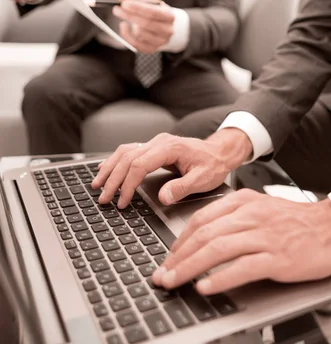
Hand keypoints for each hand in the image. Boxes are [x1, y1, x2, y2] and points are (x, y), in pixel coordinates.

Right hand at [92, 129, 252, 207]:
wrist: (220, 152)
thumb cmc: (213, 165)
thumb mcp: (203, 179)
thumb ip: (183, 187)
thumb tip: (163, 197)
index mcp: (170, 148)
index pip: (140, 165)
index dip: (128, 184)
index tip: (123, 201)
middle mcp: (159, 142)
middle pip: (128, 158)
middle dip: (113, 179)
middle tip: (103, 198)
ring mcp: (155, 142)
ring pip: (125, 151)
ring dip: (110, 168)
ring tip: (97, 184)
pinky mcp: (154, 147)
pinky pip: (130, 151)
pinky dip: (116, 160)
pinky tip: (106, 169)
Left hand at [113, 0, 173, 52]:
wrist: (167, 27)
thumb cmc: (156, 13)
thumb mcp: (150, 3)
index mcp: (169, 16)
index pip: (153, 12)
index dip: (138, 8)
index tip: (124, 3)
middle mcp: (167, 30)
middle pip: (146, 24)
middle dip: (129, 16)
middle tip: (116, 9)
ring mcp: (160, 41)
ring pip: (140, 34)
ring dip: (129, 23)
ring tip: (125, 15)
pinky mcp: (152, 49)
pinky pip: (135, 44)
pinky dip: (126, 35)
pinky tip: (124, 26)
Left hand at [152, 190, 330, 293]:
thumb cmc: (296, 221)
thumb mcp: (261, 207)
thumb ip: (234, 217)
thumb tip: (204, 237)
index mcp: (243, 201)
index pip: (201, 218)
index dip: (180, 239)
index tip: (169, 256)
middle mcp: (250, 215)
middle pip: (204, 235)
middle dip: (178, 257)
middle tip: (162, 274)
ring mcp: (263, 236)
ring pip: (217, 250)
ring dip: (190, 268)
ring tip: (174, 281)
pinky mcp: (277, 257)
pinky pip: (242, 267)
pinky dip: (220, 278)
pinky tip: (205, 287)